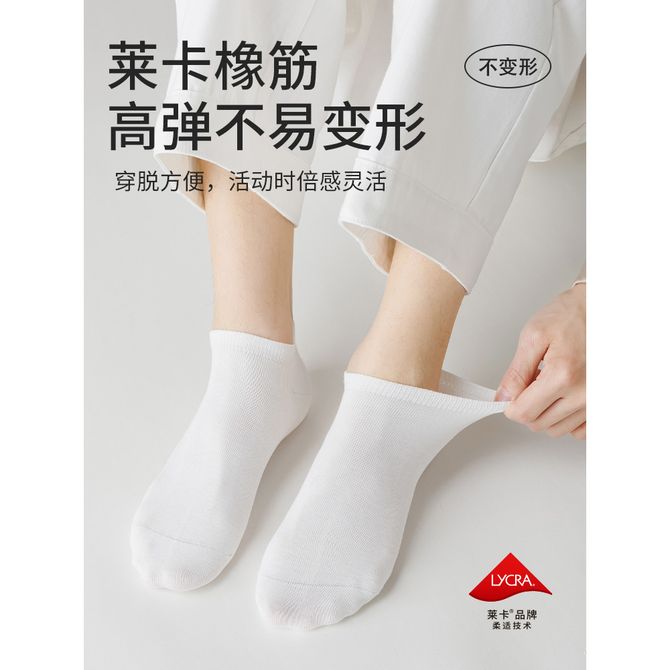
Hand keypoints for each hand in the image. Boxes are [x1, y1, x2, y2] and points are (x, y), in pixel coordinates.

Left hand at [495, 284, 585, 438]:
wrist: (599, 309)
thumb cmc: (569, 316)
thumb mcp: (533, 337)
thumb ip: (515, 372)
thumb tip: (503, 398)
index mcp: (563, 375)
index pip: (524, 413)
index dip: (510, 406)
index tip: (510, 395)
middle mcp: (585, 393)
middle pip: (539, 424)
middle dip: (527, 408)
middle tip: (531, 383)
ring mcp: (597, 402)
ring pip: (557, 429)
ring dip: (547, 413)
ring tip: (550, 385)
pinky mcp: (604, 406)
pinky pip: (579, 431)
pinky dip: (566, 419)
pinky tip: (564, 397)